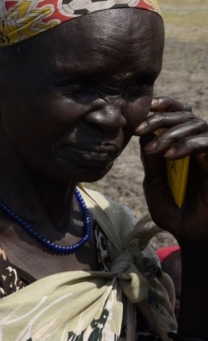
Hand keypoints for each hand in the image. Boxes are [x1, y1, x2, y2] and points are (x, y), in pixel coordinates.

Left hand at [137, 96, 207, 243]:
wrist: (189, 235)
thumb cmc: (173, 212)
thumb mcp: (155, 184)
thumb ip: (152, 161)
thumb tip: (145, 134)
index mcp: (181, 146)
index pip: (179, 114)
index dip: (166, 105)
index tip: (146, 108)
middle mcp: (198, 146)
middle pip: (187, 114)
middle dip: (161, 117)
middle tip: (140, 130)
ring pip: (198, 124)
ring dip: (172, 132)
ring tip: (153, 150)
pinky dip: (188, 144)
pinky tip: (169, 156)